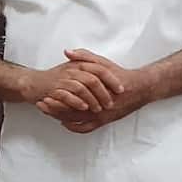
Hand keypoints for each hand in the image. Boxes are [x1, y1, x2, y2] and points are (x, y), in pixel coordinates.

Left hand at [38, 49, 157, 133]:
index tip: (43, 96)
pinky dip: (73, 127)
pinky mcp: (104, 121)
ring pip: (75, 121)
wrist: (139, 88)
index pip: (67, 99)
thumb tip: (67, 52)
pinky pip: (85, 128)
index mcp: (91, 92)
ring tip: (49, 114)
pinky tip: (65, 122)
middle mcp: (94, 107)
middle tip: (41, 106)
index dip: (53, 99)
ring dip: (60, 118)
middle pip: (67, 112)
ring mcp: (99, 116)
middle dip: (52, 110)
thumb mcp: (102, 62)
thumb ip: (84, 56)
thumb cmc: (119, 74)